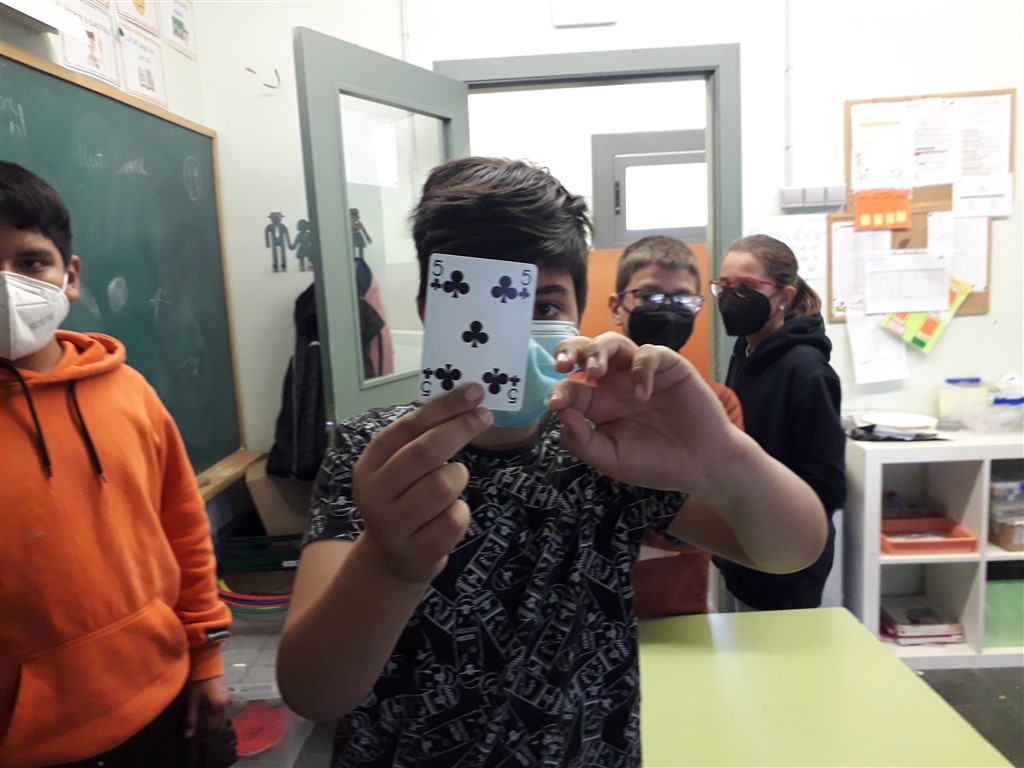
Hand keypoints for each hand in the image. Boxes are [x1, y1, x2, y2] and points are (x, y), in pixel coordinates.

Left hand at [185, 675, 229, 740]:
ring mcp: (227, 700)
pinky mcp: (226, 695)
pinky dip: (214, 718)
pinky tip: (206, 716)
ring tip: (200, 726)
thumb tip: (188, 735)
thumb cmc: (198, 683)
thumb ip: (192, 719)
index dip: (202, 735)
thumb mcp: (192, 701)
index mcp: (218, 708)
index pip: (212, 728)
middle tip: (197, 735)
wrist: (206, 664)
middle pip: (219, 725)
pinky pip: (222, 712)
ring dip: (212, 725)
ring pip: (221, 719)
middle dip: (208, 732)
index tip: (192, 738)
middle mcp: (225, 705)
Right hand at [352, 383, 492, 584]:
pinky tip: (447, 516)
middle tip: (484, 416)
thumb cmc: (404, 500)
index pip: (406, 427)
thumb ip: (423, 437)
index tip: (474, 391)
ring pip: (443, 486)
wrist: (390, 560)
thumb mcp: (400, 468)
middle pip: (424, 452)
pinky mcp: (416, 552)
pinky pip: (455, 520)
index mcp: (369, 465)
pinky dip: (461, 511)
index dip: (443, 407)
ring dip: (459, 477)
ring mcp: (392, 526)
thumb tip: (467, 398)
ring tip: (452, 482)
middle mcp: (374, 494)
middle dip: (460, 428)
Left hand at [548, 333, 733, 494]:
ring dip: (599, 351)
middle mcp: (616, 384)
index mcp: (599, 405)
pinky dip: (642, 368)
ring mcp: (640, 373)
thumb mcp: (612, 459)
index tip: (555, 404)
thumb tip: (560, 413)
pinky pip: (649, 353)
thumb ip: (583, 440)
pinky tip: (643, 394)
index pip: (570, 387)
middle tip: (563, 365)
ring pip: (613, 342)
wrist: (702, 467)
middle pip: (585, 352)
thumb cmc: (657, 464)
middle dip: (570, 351)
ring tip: (597, 372)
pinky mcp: (669, 368)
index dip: (559, 392)